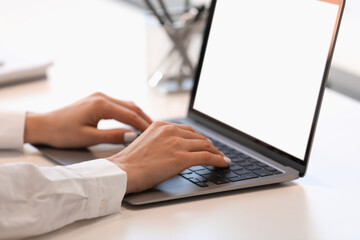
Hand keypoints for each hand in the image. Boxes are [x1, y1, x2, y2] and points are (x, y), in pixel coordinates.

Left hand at [24, 92, 151, 147]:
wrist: (44, 125)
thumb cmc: (63, 133)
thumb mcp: (88, 137)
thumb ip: (112, 136)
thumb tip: (133, 136)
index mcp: (100, 105)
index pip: (129, 114)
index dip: (143, 125)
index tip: (154, 134)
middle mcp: (102, 97)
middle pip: (131, 106)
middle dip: (145, 119)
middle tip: (156, 131)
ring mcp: (100, 97)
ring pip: (127, 104)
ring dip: (138, 115)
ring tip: (148, 128)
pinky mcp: (97, 100)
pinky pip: (119, 105)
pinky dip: (129, 114)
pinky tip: (134, 122)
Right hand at [107, 121, 230, 193]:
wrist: (122, 171)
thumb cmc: (129, 163)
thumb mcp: (145, 142)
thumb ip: (160, 140)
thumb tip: (173, 149)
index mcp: (161, 125)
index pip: (187, 130)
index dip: (199, 138)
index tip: (205, 143)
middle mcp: (171, 131)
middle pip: (198, 137)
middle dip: (209, 145)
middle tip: (216, 152)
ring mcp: (177, 143)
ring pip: (205, 145)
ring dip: (216, 152)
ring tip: (221, 158)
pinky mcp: (181, 157)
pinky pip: (207, 157)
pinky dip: (218, 159)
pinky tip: (223, 163)